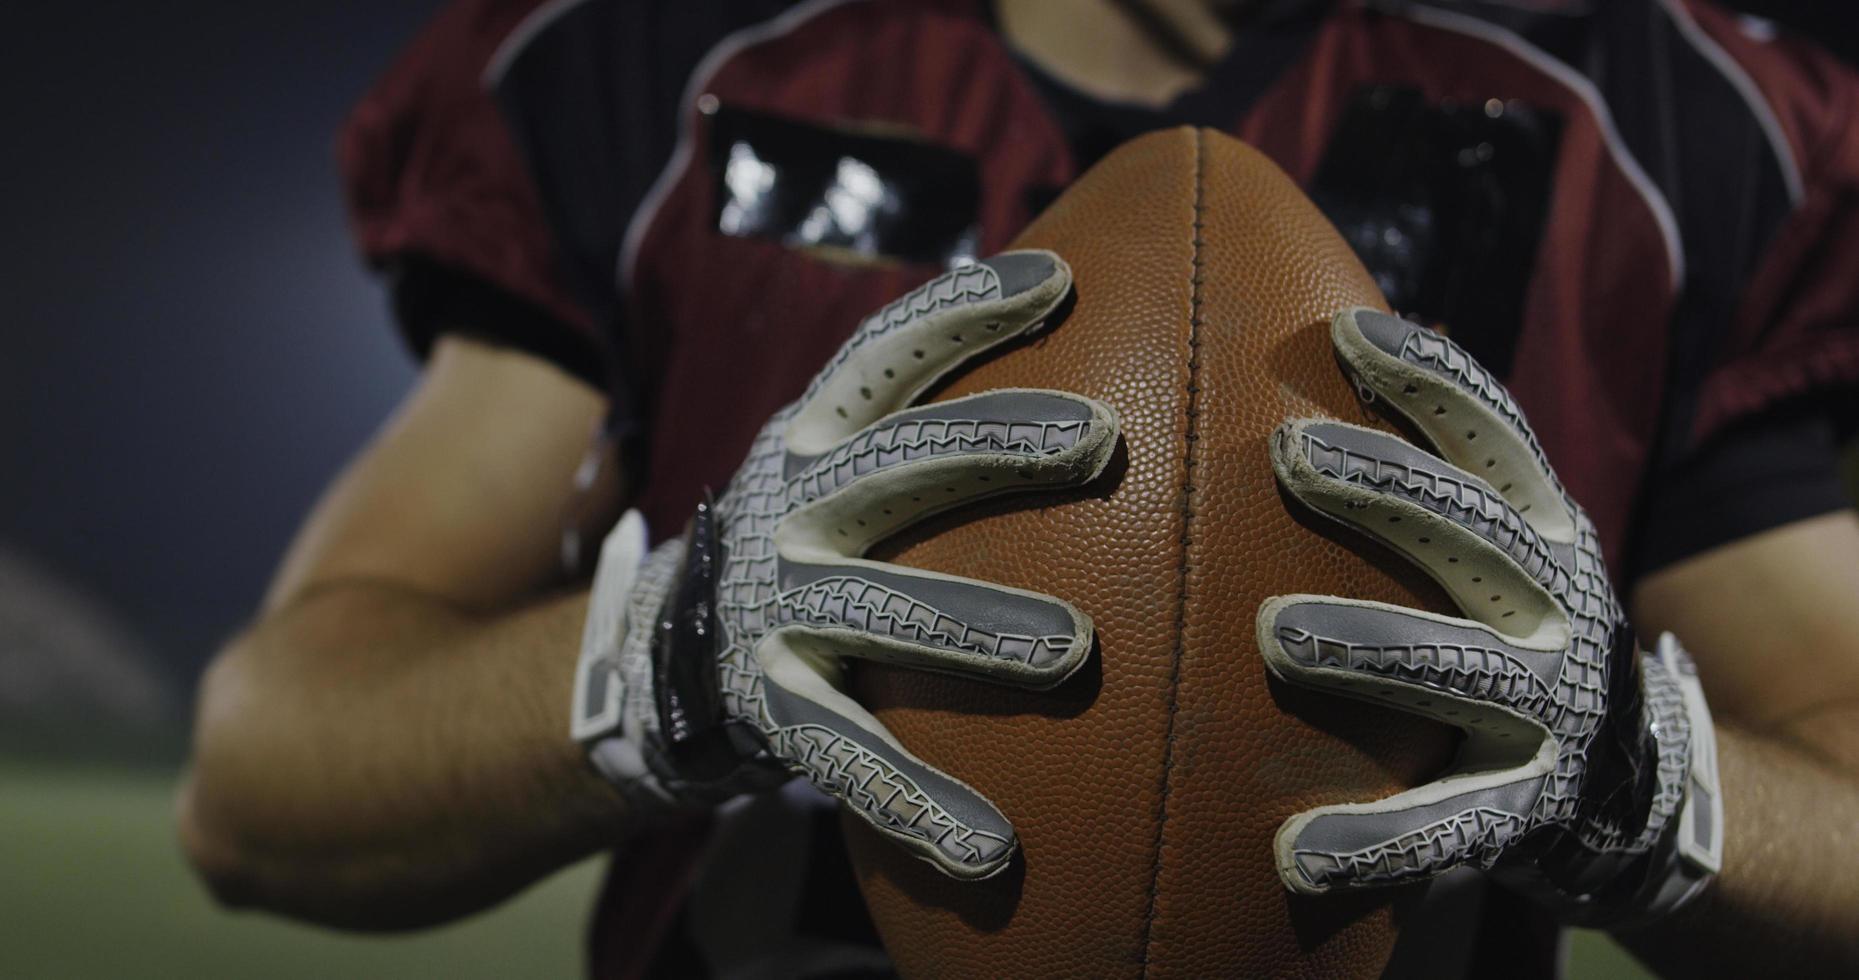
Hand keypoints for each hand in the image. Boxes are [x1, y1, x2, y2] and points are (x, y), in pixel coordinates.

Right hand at [573, 252, 1117, 879]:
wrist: (660, 651)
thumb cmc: (800, 537)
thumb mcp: (832, 458)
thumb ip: (914, 416)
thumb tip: (1073, 331)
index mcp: (815, 438)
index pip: (885, 354)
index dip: (964, 309)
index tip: (1059, 281)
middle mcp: (790, 509)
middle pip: (896, 463)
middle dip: (993, 444)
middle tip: (1098, 442)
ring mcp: (776, 612)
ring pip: (878, 611)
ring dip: (974, 623)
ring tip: (1074, 649)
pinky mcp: (771, 711)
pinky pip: (850, 759)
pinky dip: (920, 804)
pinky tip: (993, 851)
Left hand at [1257, 308, 1720, 922]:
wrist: (1627, 776)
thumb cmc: (1506, 621)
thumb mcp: (1498, 535)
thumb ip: (1432, 464)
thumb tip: (1327, 335)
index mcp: (1542, 525)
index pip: (1493, 432)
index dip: (1430, 378)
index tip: (1345, 332)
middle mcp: (1557, 602)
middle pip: (1475, 530)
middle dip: (1387, 488)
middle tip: (1290, 452)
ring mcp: (1549, 707)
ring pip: (1460, 668)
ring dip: (1370, 646)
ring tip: (1278, 635)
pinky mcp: (1526, 807)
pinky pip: (1448, 825)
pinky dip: (1374, 842)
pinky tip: (1292, 853)